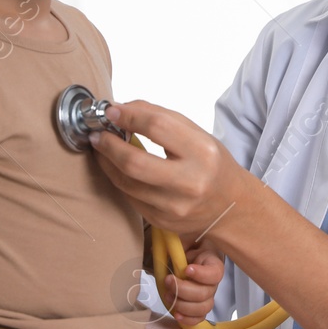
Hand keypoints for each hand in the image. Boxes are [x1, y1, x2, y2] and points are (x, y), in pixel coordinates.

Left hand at [88, 100, 247, 239]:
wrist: (229, 206)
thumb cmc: (211, 165)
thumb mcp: (198, 136)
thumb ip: (162, 119)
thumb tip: (122, 109)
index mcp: (203, 153)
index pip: (158, 127)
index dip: (129, 116)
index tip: (111, 111)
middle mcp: (190, 182)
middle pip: (135, 162)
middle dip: (109, 144)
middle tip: (98, 133)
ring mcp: (174, 206)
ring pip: (126, 182)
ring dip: (106, 161)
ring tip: (101, 147)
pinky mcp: (161, 220)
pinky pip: (129, 196)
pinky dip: (117, 178)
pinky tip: (115, 167)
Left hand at [163, 245, 224, 328]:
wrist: (182, 257)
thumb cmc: (184, 247)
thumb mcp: (184, 238)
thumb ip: (180, 241)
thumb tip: (169, 247)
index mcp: (212, 262)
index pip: (215, 273)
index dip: (202, 274)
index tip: (186, 268)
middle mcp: (212, 281)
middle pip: (206, 293)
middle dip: (184, 290)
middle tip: (168, 280)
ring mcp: (206, 295)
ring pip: (203, 307)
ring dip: (183, 305)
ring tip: (168, 296)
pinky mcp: (198, 306)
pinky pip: (199, 318)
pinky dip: (188, 319)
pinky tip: (176, 314)